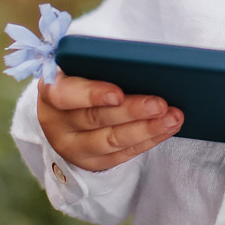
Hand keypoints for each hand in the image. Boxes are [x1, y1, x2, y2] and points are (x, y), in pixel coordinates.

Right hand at [37, 73, 182, 172]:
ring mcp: (73, 147)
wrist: (68, 111)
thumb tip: (139, 62)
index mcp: (51, 91)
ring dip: (146, 129)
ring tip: (173, 117)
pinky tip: (168, 128)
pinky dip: (148, 140)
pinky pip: (123, 154)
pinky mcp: (92, 162)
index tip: (118, 93)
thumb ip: (99, 62)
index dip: (91, 94)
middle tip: (160, 103)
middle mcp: (57, 123)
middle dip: (131, 111)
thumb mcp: (80, 67)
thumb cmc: (82, 78)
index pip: (66, 95)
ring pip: (111, 141)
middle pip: (95, 119)